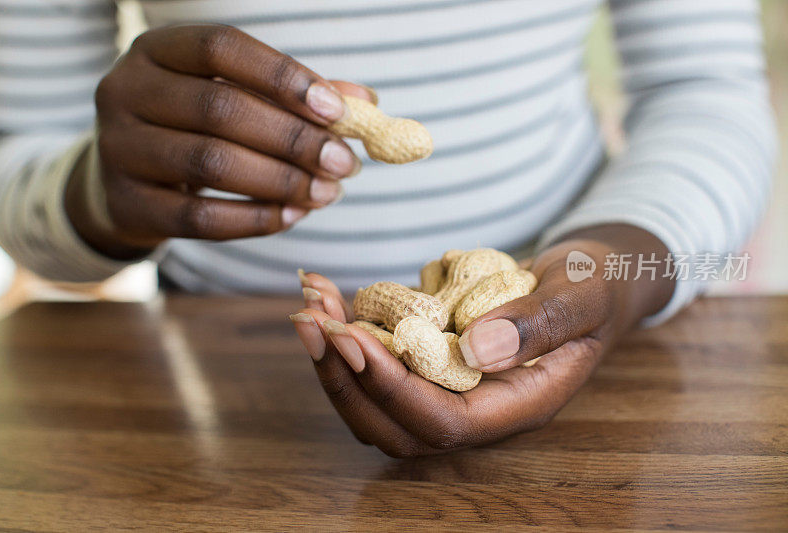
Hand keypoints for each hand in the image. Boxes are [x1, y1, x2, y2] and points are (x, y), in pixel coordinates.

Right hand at [67, 25, 371, 257]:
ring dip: (281, 181)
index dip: (283, 76)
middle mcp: (126, 91)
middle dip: (294, 139)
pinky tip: (292, 215)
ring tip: (327, 192)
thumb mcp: (234, 98)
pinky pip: (199, 218)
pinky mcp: (127, 205)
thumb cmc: (194, 128)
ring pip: (210, 163)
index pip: (222, 48)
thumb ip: (293, 97)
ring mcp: (118, 149)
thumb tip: (365, 102)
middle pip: (220, 108)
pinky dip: (255, 219)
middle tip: (345, 163)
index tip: (338, 111)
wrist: (127, 183)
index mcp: (157, 50)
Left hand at [290, 225, 674, 455]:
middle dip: (345, 377)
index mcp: (519, 406)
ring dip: (335, 358)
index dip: (392, 388)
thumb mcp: (582, 296)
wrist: (589, 276)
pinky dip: (347, 335)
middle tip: (310, 320)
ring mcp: (452, 388)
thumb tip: (476, 349)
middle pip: (396, 424)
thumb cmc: (594, 284)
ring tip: (310, 303)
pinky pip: (380, 366)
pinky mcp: (433, 363)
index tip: (352, 339)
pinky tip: (330, 295)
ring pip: (377, 402)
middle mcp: (479, 409)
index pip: (444, 422)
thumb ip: (539, 325)